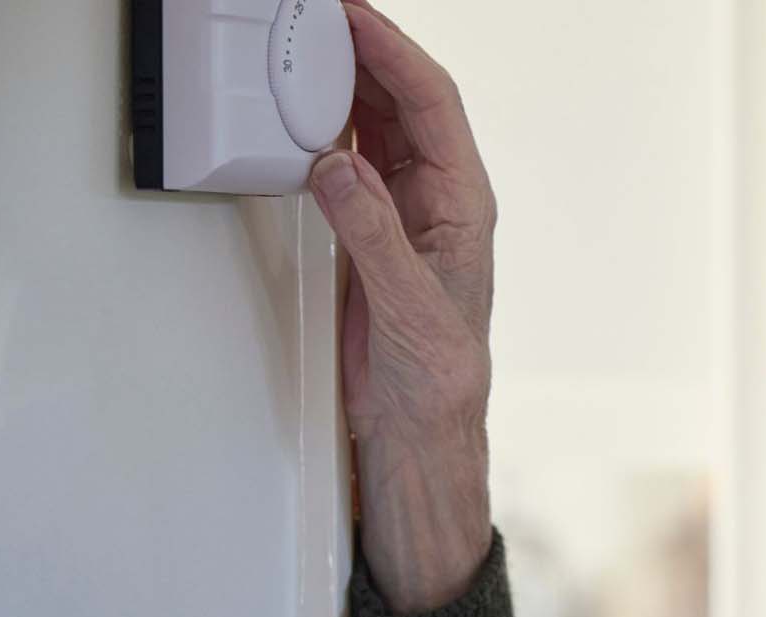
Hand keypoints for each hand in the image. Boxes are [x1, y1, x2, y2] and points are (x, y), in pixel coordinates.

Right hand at [310, 0, 496, 612]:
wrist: (421, 426)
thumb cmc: (439, 377)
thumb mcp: (407, 305)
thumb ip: (372, 232)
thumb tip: (340, 167)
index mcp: (463, 205)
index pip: (432, 104)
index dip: (393, 52)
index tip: (353, 16)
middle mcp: (438, 198)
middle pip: (404, 100)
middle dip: (365, 51)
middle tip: (318, 17)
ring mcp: (405, 210)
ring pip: (377, 123)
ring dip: (344, 83)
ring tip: (306, 46)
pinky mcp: (372, 228)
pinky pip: (350, 158)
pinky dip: (325, 127)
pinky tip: (302, 110)